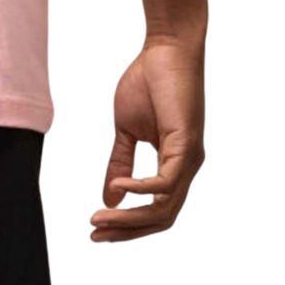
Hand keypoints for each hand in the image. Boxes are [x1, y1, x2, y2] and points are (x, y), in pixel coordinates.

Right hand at [90, 37, 205, 242]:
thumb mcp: (126, 130)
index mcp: (174, 165)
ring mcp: (190, 159)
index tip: (95, 228)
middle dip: (126, 231)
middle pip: (161, 218)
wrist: (166, 50)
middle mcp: (187, 167)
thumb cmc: (149, 82)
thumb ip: (119, 163)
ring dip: (130, 218)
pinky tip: (118, 187)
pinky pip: (166, 182)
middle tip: (94, 234)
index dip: (127, 225)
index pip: (156, 210)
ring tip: (99, 218)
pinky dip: (141, 190)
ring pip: (164, 207)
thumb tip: (109, 198)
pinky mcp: (187, 145)